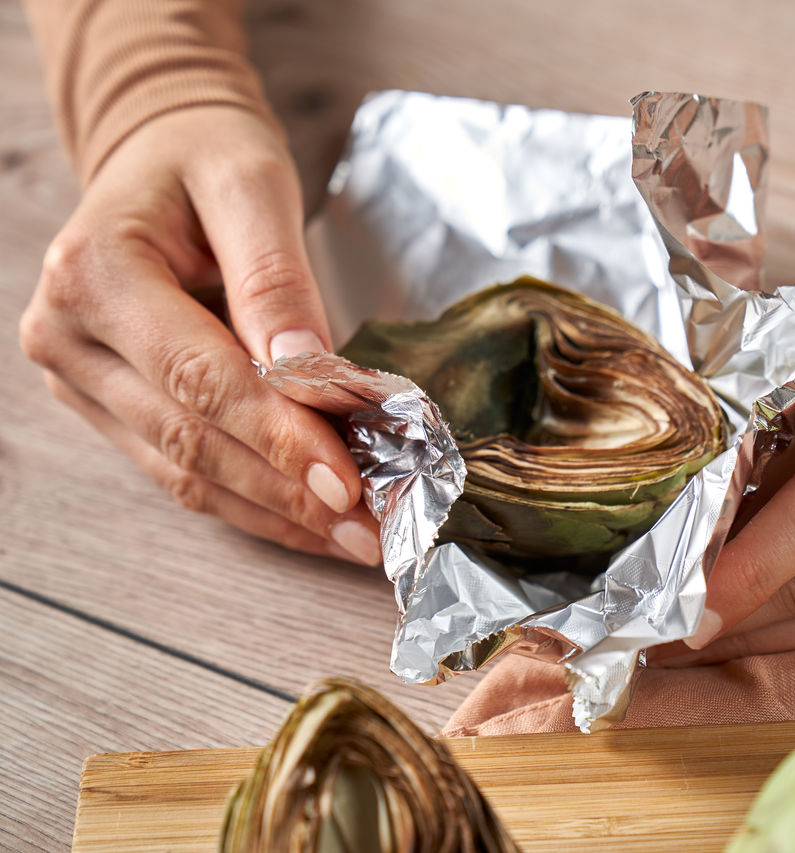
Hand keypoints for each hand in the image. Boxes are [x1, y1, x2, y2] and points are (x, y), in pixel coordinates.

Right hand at [19, 106, 380, 564]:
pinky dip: (254, 502)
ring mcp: (81, 381)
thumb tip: (309, 370)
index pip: (198, 378)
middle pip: (192, 438)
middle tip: (373, 527)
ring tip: (358, 536)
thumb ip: (276, 277)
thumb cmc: (205, 159)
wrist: (157, 156)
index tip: (350, 480)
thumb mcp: (251, 186)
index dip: (278, 437)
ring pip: (187, 472)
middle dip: (289, 490)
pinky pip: (183, 471)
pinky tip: (314, 522)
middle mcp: (68, 337)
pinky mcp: (108, 408)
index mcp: (93, 274)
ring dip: (278, 512)